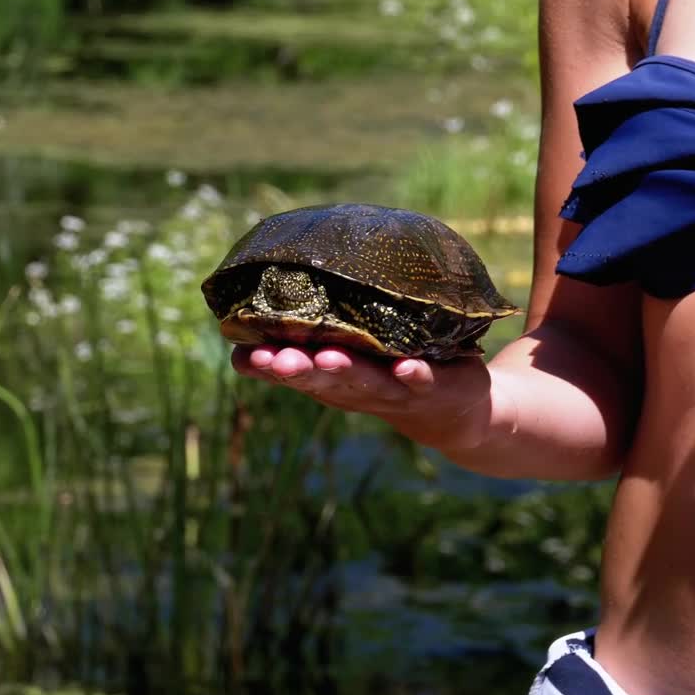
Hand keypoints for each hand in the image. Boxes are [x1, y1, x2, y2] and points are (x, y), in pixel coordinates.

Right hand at [230, 344, 495, 451]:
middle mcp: (356, 387)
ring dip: (346, 371)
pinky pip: (423, 381)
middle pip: (322, 379)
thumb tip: (267, 284)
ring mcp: (395, 389)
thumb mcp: (343, 350)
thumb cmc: (385, 367)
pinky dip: (414, 375)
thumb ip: (311, 329)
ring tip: (328, 358)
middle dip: (298, 370)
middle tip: (275, 360)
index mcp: (329, 376)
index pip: (290, 371)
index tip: (243, 356)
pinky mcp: (435, 385)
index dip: (265, 367)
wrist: (451, 411)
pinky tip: (407, 367)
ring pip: (367, 381)